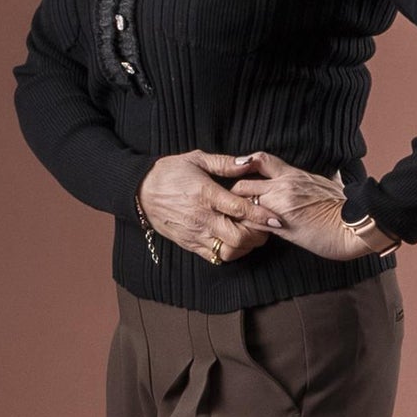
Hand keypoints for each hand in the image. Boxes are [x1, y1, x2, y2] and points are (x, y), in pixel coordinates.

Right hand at [138, 150, 282, 261]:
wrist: (140, 191)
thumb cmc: (170, 172)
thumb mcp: (197, 159)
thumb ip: (225, 163)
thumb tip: (249, 162)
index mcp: (205, 194)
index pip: (239, 209)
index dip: (261, 215)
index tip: (277, 219)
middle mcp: (201, 218)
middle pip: (238, 237)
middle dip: (258, 234)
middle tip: (266, 226)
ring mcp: (195, 234)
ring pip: (229, 251)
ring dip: (246, 246)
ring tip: (253, 234)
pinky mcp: (190, 244)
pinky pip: (216, 257)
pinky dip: (232, 253)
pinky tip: (237, 242)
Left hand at [229, 152, 396, 261]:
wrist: (354, 227)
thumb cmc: (346, 211)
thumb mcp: (330, 186)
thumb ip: (320, 181)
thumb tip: (332, 175)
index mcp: (294, 174)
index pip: (261, 160)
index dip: (246, 166)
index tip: (241, 175)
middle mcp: (283, 185)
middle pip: (243, 183)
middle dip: (234, 195)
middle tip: (231, 207)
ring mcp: (280, 204)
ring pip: (243, 203)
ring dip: (237, 213)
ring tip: (235, 222)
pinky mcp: (280, 225)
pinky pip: (253, 224)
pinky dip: (246, 229)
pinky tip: (245, 235)